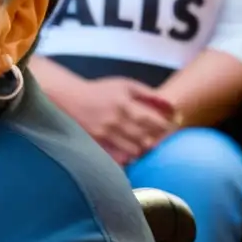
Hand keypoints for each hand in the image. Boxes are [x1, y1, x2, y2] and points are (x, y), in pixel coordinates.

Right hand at [63, 77, 178, 165]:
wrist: (70, 99)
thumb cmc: (101, 91)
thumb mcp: (124, 85)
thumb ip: (148, 93)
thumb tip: (171, 105)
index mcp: (123, 104)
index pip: (151, 121)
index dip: (162, 126)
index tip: (166, 126)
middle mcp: (114, 121)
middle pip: (144, 138)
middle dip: (155, 139)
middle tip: (158, 137)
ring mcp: (104, 134)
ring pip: (133, 150)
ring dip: (142, 148)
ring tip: (144, 143)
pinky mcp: (97, 143)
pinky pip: (119, 157)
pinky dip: (128, 156)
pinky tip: (129, 150)